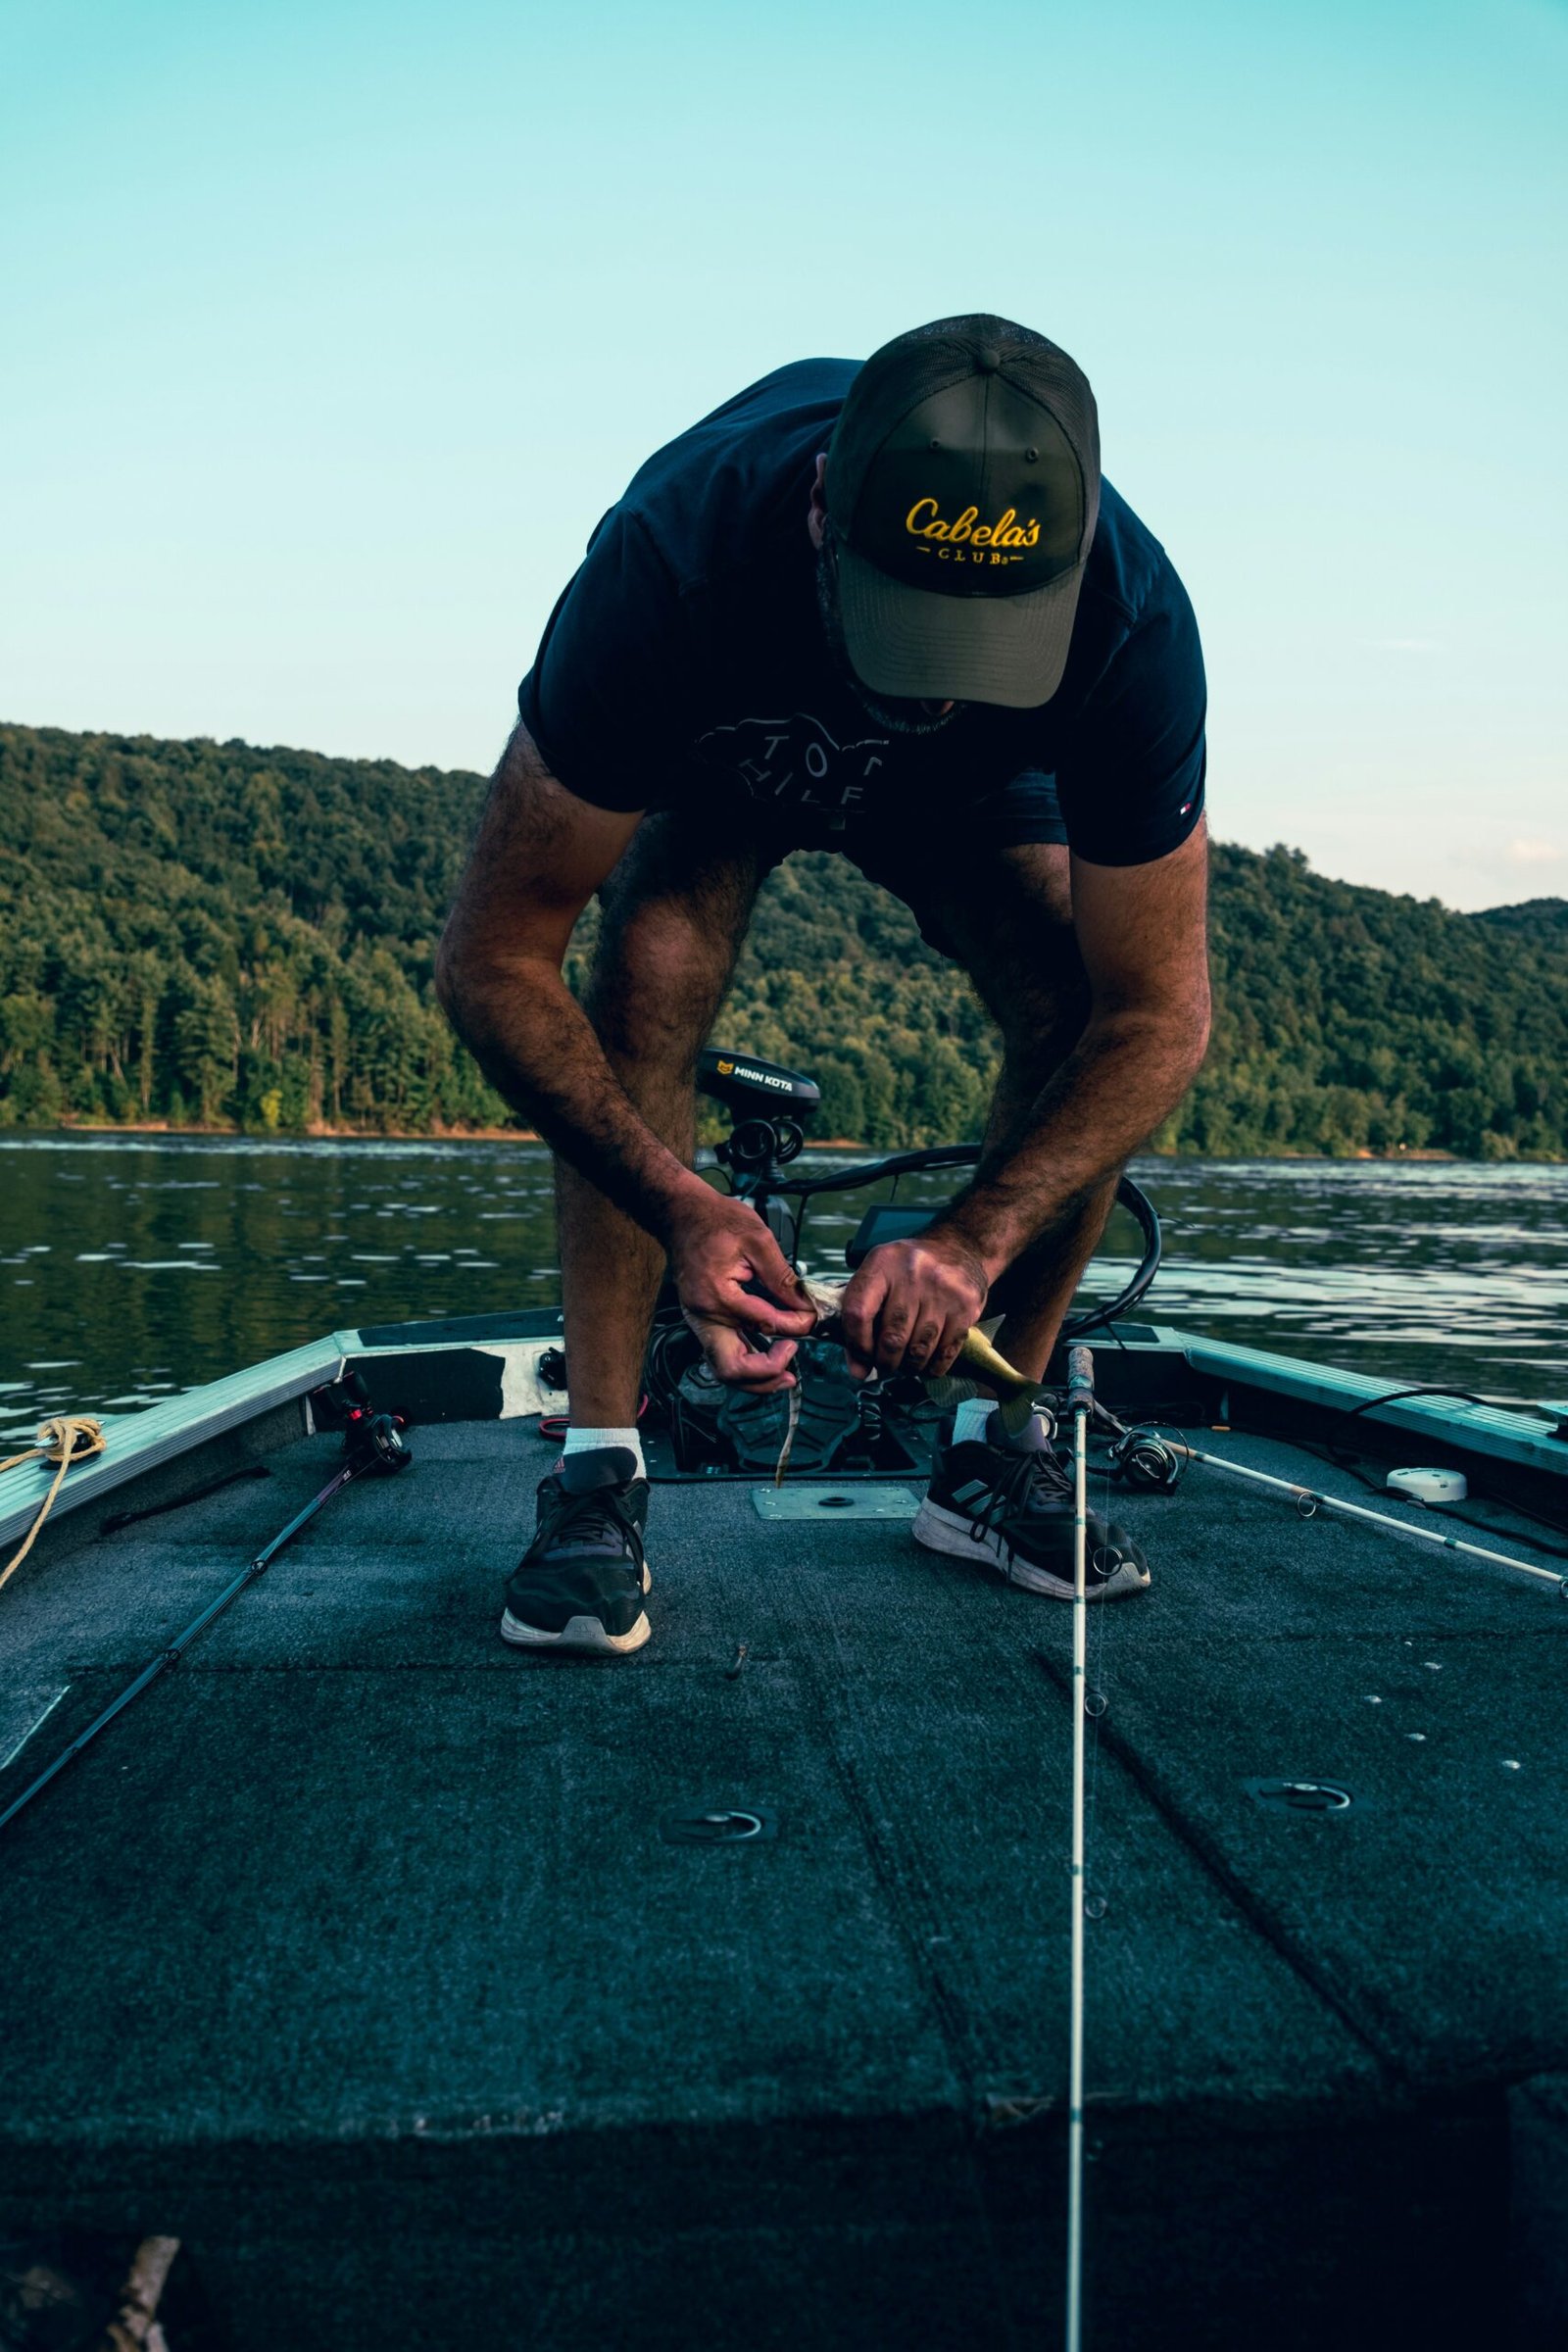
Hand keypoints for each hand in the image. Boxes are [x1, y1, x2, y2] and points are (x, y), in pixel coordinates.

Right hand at [669, 1197, 817, 1393]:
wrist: (682, 1214)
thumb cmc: (716, 1220)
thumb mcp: (758, 1240)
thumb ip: (782, 1278)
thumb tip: (804, 1307)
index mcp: (717, 1294)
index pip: (763, 1324)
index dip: (794, 1327)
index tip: (810, 1320)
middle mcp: (703, 1315)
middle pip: (731, 1368)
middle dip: (766, 1375)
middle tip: (792, 1370)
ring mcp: (698, 1320)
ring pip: (723, 1368)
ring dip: (755, 1378)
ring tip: (784, 1374)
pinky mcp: (701, 1320)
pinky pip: (721, 1353)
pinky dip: (745, 1363)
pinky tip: (765, 1358)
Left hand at [838, 1234, 987, 1380]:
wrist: (958, 1247)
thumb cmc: (909, 1268)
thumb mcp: (879, 1274)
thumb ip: (861, 1314)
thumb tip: (858, 1369)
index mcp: (882, 1262)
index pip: (858, 1312)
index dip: (856, 1345)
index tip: (860, 1360)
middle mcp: (913, 1273)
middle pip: (892, 1337)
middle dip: (885, 1362)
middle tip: (885, 1366)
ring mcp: (943, 1290)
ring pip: (919, 1349)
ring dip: (909, 1366)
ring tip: (905, 1365)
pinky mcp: (966, 1306)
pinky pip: (945, 1351)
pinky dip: (933, 1366)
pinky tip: (927, 1364)